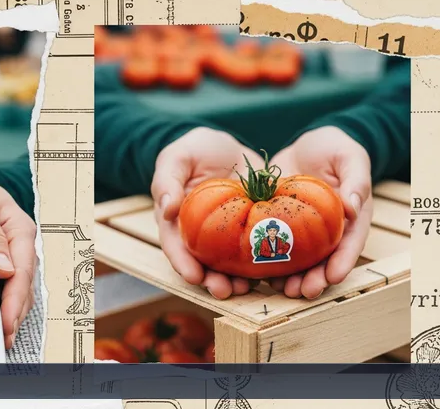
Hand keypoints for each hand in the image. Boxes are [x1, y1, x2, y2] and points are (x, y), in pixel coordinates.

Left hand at [0, 176, 36, 348]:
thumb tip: (4, 267)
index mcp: (20, 227)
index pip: (23, 268)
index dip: (16, 296)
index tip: (7, 318)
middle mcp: (20, 245)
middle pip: (24, 283)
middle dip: (16, 311)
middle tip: (5, 336)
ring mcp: (12, 256)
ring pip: (19, 289)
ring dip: (13, 313)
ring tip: (4, 336)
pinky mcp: (0, 265)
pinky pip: (8, 288)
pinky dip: (6, 306)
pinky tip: (2, 320)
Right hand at [151, 127, 264, 298]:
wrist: (230, 146)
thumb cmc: (196, 149)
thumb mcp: (178, 156)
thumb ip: (167, 179)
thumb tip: (167, 208)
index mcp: (176, 220)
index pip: (175, 245)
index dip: (183, 263)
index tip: (193, 276)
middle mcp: (199, 235)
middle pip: (202, 263)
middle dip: (212, 281)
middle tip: (225, 291)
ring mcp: (225, 236)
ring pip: (228, 264)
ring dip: (236, 280)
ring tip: (247, 289)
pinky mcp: (250, 231)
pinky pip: (255, 250)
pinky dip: (262, 264)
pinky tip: (272, 273)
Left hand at [269, 126, 372, 298]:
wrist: (306, 144)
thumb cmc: (334, 148)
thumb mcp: (350, 157)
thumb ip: (356, 180)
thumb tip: (354, 207)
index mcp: (349, 218)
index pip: (349, 243)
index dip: (343, 262)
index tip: (335, 277)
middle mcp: (325, 230)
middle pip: (322, 260)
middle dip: (314, 278)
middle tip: (303, 292)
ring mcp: (301, 230)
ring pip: (297, 259)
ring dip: (291, 277)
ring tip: (282, 290)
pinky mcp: (277, 223)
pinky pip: (271, 243)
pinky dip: (266, 259)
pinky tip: (257, 273)